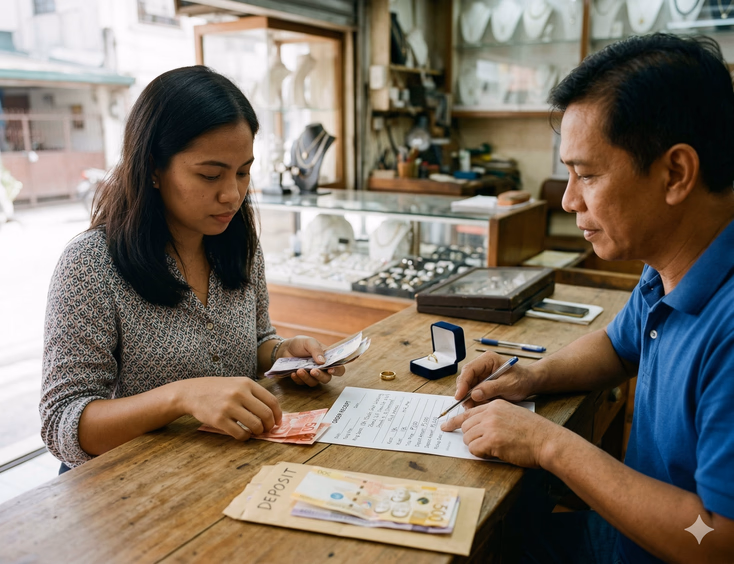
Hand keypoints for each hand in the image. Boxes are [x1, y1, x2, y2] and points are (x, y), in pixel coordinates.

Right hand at [178, 377, 281, 440]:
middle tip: (267, 429)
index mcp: (247, 383)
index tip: (278, 422)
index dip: (278, 414)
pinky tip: (244, 434)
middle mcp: (239, 394)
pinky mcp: (219, 420)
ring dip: (258, 432)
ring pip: (255, 425)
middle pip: (266, 414)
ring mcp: (229, 407)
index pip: (271, 401)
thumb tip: (273, 412)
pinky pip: (240, 434)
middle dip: (270, 425)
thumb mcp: (238, 383)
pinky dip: (246, 437)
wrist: (192, 392)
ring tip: (255, 432)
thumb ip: (254, 394)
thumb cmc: (219, 389)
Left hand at [277, 336, 345, 386]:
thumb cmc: (300, 344)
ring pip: (314, 382)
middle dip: (320, 376)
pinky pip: (302, 383)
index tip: (331, 370)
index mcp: (327, 358)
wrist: (285, 348)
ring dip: (307, 378)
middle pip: (327, 378)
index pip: (338, 367)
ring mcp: (311, 375)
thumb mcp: (309, 342)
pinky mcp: (302, 379)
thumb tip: (322, 361)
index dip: (337, 370)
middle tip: (313, 371)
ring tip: (299, 370)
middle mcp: (321, 368)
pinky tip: (293, 373)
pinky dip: (298, 379)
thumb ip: (316, 350)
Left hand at [440, 399, 564, 466]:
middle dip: (470, 437)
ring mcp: (490, 426)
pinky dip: (480, 453)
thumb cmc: (534, 432)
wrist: (547, 441)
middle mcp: (490, 413)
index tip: (445, 425)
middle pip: (465, 426)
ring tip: (493, 448)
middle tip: (482, 444)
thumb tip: (477, 427)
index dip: (454, 421)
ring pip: (467, 438)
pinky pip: (474, 449)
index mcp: (495, 405)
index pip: (468, 412)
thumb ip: (494, 417)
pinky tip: (494, 452)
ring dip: (477, 446)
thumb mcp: (512, 415)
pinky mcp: (492, 441)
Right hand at [455, 351, 533, 407]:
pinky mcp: (482, 383)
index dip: (462, 383)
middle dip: (465, 393)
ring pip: (468, 388)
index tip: (460, 396)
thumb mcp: (508, 385)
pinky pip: (473, 393)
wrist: (529, 383)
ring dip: (471, 399)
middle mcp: (481, 366)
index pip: (469, 370)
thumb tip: (474, 394)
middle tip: (468, 406)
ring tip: (479, 407)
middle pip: (465, 379)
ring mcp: (481, 375)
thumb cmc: (522, 380)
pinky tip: (483, 405)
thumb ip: (491, 388)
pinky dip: (476, 401)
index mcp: (487, 360)